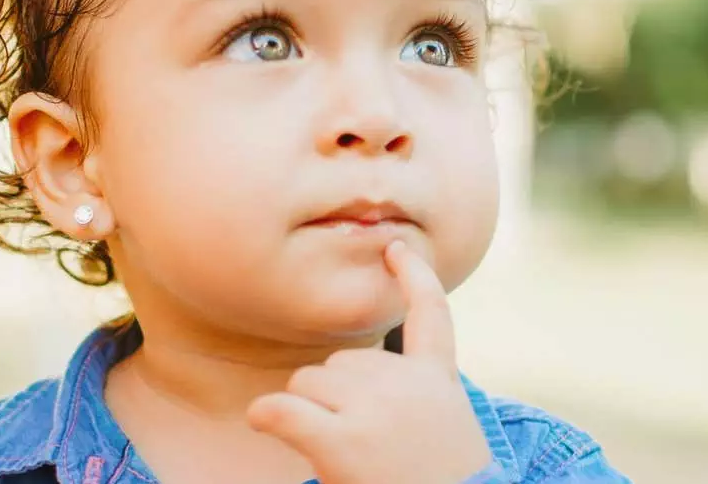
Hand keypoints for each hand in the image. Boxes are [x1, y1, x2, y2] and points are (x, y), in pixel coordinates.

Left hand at [247, 240, 492, 483]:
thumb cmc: (441, 479)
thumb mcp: (445, 422)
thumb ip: (412, 389)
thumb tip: (342, 371)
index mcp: (438, 379)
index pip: (432, 312)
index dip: (413, 276)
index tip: (395, 248)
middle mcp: (406, 383)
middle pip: (339, 361)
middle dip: (333, 395)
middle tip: (363, 442)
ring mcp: (374, 408)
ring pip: (307, 383)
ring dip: (308, 412)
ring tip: (343, 453)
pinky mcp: (343, 439)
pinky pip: (283, 409)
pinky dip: (266, 415)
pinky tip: (262, 421)